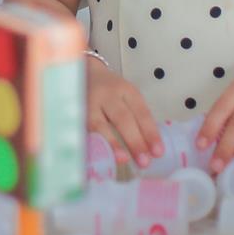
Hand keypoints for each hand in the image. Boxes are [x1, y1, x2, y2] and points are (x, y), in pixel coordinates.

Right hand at [86, 55, 163, 169]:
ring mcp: (89, 103)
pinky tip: (100, 155)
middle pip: (122, 118)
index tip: (158, 152)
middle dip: (134, 141)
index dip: (150, 133)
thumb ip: (136, 117)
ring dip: (112, 143)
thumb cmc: (109, 91)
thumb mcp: (126, 96)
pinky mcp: (75, 112)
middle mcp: (107, 95)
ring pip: (100, 124)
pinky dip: (93, 143)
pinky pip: (84, 129)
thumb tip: (149, 148)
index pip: (141, 112)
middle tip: (144, 162)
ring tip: (123, 160)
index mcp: (126, 90)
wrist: (82, 72)